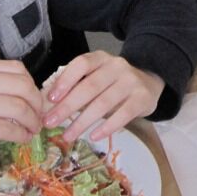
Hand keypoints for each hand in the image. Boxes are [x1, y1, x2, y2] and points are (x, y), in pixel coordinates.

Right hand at [0, 59, 42, 175]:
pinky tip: (21, 140)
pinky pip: (8, 129)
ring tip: (32, 131)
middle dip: (38, 104)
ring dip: (32, 121)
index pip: (17, 69)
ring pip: (21, 108)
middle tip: (39, 117)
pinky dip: (21, 135)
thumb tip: (12, 98)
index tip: (35, 100)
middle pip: (24, 86)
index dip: (32, 86)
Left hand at [42, 52, 163, 142]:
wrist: (149, 82)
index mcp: (101, 58)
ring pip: (103, 103)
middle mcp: (117, 66)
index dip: (65, 81)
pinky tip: (94, 136)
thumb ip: (75, 86)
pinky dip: (107, 127)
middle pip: (89, 86)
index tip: (50, 99)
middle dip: (67, 107)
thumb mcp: (95, 77)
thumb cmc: (113, 82)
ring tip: (67, 136)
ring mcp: (131, 81)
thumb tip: (47, 104)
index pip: (81, 64)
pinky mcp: (142, 98)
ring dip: (82, 121)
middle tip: (50, 123)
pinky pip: (123, 114)